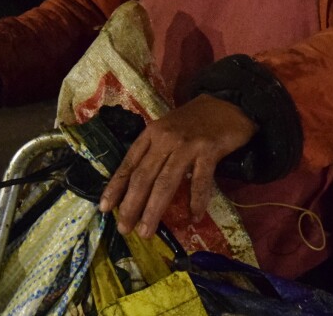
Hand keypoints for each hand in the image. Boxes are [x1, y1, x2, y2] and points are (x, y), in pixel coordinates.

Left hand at [98, 93, 256, 237]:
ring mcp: (187, 145)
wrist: (228, 104)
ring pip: (166, 182)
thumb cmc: (194, 121)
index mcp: (151, 134)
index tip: (104, 208)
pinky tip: (194, 217)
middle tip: (124, 229)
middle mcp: (165, 139)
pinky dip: (196, 200)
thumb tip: (137, 185)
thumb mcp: (167, 130)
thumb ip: (153, 151)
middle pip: (144, 177)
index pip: (129, 164)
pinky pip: (200, 181)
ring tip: (147, 230)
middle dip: (131, 205)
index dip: (116, 187)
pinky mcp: (209, 150)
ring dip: (154, 209)